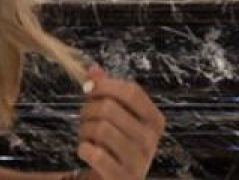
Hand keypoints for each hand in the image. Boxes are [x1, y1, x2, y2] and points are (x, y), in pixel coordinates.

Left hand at [74, 65, 164, 179]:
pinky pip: (96, 154)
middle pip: (110, 108)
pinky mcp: (122, 177)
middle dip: (88, 110)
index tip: (89, 88)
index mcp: (154, 120)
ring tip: (88, 137)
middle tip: (86, 120)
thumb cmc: (114, 145)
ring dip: (85, 131)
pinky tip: (87, 152)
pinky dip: (84, 149)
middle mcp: (150, 140)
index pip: (131, 90)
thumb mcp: (115, 117)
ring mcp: (138, 162)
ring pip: (101, 129)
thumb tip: (93, 69)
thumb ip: (107, 92)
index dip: (105, 85)